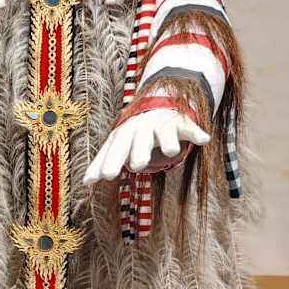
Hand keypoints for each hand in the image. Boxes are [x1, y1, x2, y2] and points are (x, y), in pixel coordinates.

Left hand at [83, 109, 210, 184]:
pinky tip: (203, 140)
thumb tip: (85, 183)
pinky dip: (196, 133)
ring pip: (164, 133)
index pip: (114, 149)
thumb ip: (104, 161)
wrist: (157, 105)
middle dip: (137, 151)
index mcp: (124, 135)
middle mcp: (141, 128)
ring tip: (171, 152)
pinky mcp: (180, 123)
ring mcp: (160, 124)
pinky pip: (188, 127)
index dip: (108, 161)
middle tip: (136, 165)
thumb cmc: (134, 133)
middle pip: (138, 141)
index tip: (102, 177)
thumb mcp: (119, 143)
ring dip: (168, 142)